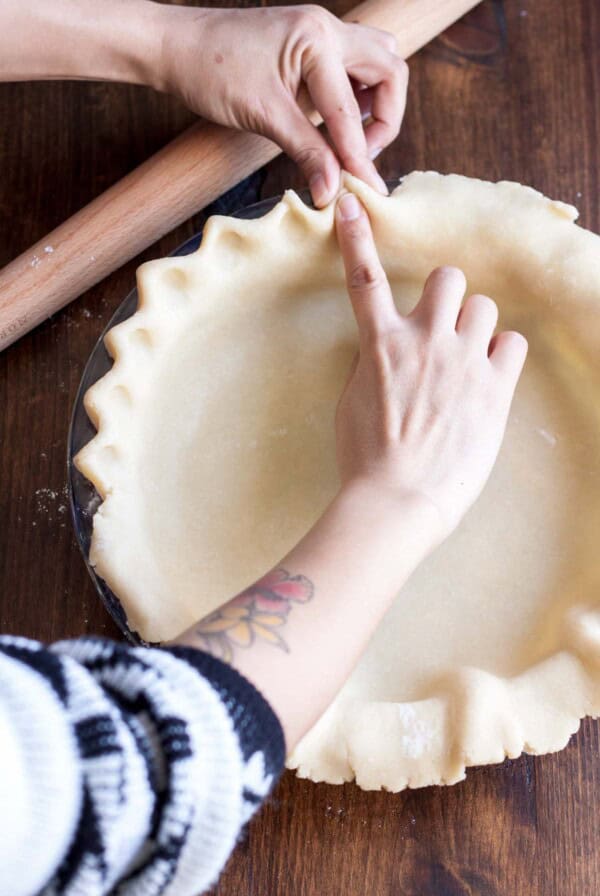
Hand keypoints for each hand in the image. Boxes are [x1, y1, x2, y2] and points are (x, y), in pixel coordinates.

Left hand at [154, 5, 407, 204]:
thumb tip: (332, 191)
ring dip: (376, 102)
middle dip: (385, 118)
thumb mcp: (263, 116)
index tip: (363, 190)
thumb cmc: (211, 72)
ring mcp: (321, 32)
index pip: (351, 109)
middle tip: (361, 155)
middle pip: (390, 69)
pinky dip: (356, 94)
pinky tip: (336, 121)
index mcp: (317, 39)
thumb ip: (306, 152)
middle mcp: (327, 28)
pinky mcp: (310, 44)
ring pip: (378, 61)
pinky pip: (353, 65)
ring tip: (351, 137)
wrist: (175, 46)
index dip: (358, 155)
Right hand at [334, 192, 527, 539]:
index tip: (351, 205)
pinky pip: (513, 342)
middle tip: (444, 329)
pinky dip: (502, 355)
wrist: (397, 498)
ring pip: (484, 306)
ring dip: (477, 328)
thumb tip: (389, 348)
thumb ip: (373, 363)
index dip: (356, 238)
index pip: (364, 279)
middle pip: (449, 278)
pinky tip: (489, 379)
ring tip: (468, 361)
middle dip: (448, 297)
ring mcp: (462, 360)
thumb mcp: (354, 402)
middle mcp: (423, 341)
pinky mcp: (494, 385)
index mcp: (381, 345)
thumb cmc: (365, 457)